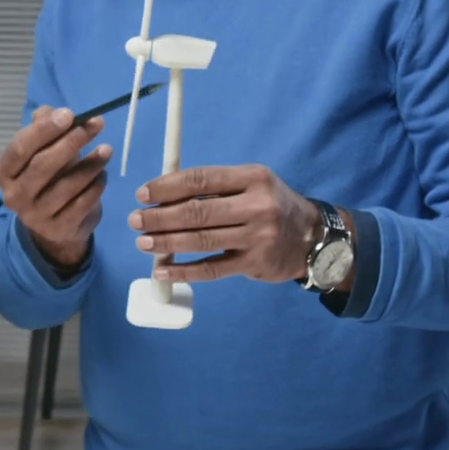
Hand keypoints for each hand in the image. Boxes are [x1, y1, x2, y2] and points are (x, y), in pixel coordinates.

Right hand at [0, 106, 112, 269]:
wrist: (54, 226)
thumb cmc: (47, 178)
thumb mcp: (42, 151)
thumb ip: (43, 128)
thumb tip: (51, 112)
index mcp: (3, 172)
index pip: (21, 148)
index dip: (45, 129)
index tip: (70, 114)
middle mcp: (14, 196)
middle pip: (43, 164)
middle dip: (72, 141)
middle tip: (96, 123)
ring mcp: (35, 216)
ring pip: (67, 185)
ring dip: (91, 164)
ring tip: (106, 150)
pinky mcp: (58, 229)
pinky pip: (82, 203)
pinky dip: (96, 186)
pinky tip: (102, 175)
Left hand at [129, 165, 323, 284]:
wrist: (313, 238)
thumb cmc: (271, 205)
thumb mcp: (252, 184)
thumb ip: (216, 187)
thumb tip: (164, 194)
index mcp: (252, 178)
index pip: (201, 180)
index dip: (167, 187)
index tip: (143, 194)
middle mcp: (257, 206)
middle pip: (197, 212)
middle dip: (160, 217)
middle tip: (136, 220)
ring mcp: (257, 237)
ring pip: (202, 241)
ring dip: (167, 242)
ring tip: (143, 243)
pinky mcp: (254, 264)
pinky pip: (212, 269)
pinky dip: (184, 271)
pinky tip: (162, 270)